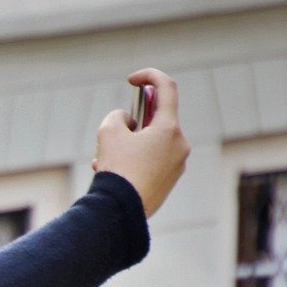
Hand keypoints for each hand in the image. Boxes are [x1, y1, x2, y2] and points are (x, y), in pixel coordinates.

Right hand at [92, 68, 188, 217]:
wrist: (121, 210)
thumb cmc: (117, 169)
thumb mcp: (108, 131)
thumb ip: (119, 116)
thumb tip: (129, 122)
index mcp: (169, 129)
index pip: (167, 89)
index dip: (149, 76)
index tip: (132, 80)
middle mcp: (180, 145)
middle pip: (158, 119)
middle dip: (135, 120)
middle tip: (115, 129)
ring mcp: (177, 164)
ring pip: (153, 143)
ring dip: (130, 143)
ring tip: (106, 159)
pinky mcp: (169, 181)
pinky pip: (153, 161)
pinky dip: (135, 160)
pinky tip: (114, 172)